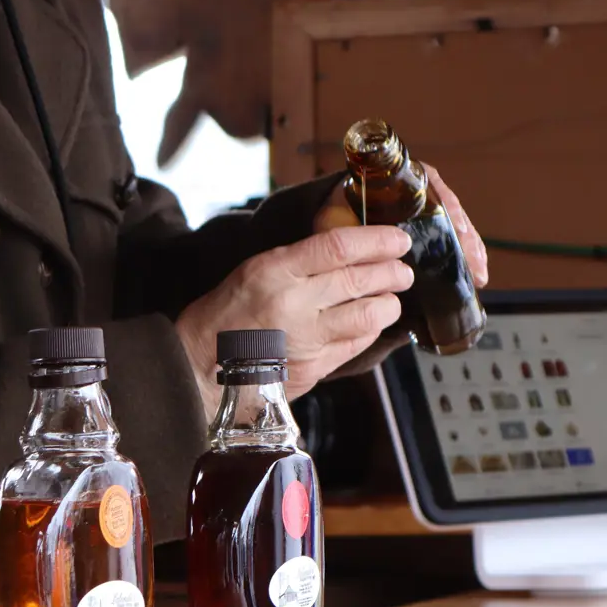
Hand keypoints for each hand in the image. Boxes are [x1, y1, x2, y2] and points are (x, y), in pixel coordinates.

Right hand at [173, 225, 413, 418]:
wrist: (202, 364)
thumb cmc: (226, 314)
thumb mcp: (256, 269)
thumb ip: (300, 260)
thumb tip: (347, 249)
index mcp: (276, 271)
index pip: (339, 247)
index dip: (377, 240)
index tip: (397, 239)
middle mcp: (294, 304)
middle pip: (360, 280)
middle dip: (392, 272)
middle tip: (404, 270)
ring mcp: (307, 339)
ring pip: (367, 315)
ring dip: (388, 303)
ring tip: (392, 297)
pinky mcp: (315, 367)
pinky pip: (356, 344)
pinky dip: (370, 330)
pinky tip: (371, 323)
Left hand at [313, 164, 488, 286]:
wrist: (332, 225)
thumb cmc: (334, 216)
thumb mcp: (333, 218)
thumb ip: (340, 230)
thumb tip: (353, 253)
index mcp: (396, 178)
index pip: (431, 184)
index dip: (447, 208)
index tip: (456, 229)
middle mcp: (416, 191)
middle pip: (450, 210)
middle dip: (466, 237)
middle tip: (474, 263)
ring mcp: (425, 213)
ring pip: (456, 228)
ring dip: (470, 251)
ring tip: (478, 275)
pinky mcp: (430, 233)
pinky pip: (454, 242)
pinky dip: (465, 258)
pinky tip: (475, 277)